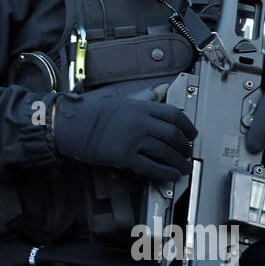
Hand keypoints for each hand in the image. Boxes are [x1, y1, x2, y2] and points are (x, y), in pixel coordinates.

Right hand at [52, 89, 196, 182]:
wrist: (72, 124)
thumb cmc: (92, 112)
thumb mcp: (121, 100)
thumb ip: (144, 98)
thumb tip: (160, 90)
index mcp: (141, 107)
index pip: (174, 115)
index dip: (187, 126)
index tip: (191, 133)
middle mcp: (140, 122)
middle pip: (173, 135)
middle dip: (184, 146)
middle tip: (187, 152)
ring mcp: (133, 140)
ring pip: (165, 153)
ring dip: (178, 162)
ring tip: (183, 167)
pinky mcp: (124, 156)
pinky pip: (151, 166)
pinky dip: (164, 172)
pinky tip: (170, 175)